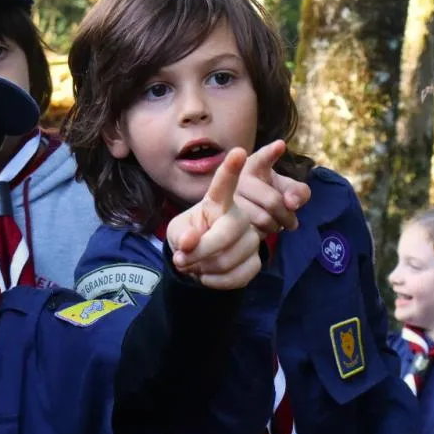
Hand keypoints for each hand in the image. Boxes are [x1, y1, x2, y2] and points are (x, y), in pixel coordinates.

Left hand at [167, 148, 261, 288]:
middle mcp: (238, 215)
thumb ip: (181, 236)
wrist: (199, 261)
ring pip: (230, 257)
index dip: (230, 169)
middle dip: (201, 250)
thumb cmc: (188, 238)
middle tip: (181, 261)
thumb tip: (190, 243)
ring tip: (195, 266)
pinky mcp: (256, 258)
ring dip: (205, 269)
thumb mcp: (176, 233)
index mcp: (216, 202)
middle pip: (228, 231)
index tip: (238, 151)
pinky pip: (240, 275)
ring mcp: (250, 237)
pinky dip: (217, 282)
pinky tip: (209, 276)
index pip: (224, 185)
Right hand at [234, 139, 310, 233]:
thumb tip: (292, 203)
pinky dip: (263, 234)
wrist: (240, 214)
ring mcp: (228, 200)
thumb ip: (299, 192)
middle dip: (287, 215)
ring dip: (276, 226)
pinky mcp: (224, 220)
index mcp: (253, 165)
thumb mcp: (287, 189)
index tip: (280, 146)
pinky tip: (261, 230)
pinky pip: (252, 232)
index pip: (263, 158)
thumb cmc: (268, 196)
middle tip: (292, 222)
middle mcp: (238, 179)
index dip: (271, 153)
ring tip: (276, 224)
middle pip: (273, 201)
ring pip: (263, 219)